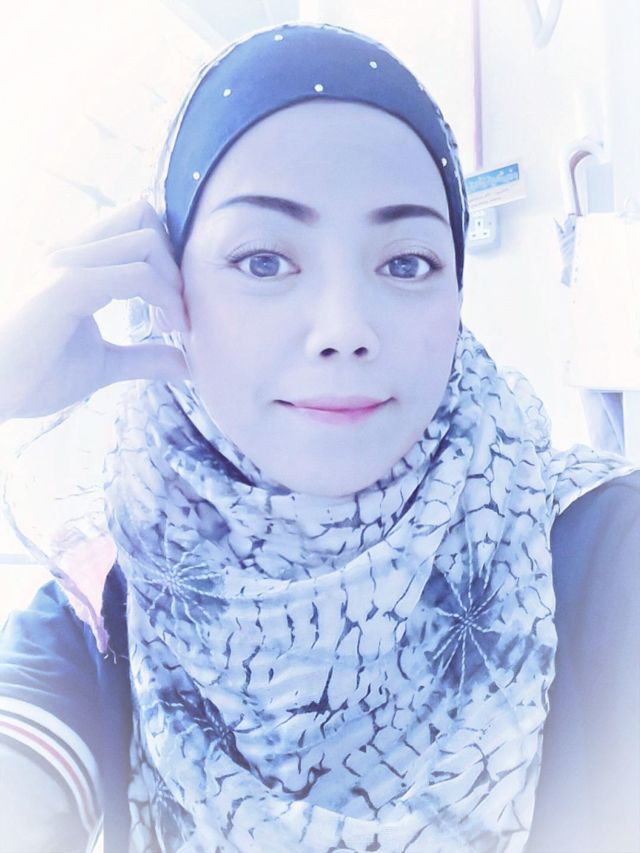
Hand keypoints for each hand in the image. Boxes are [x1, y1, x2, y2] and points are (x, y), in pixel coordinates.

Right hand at [0, 199, 189, 419]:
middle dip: (176, 261)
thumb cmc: (35, 377)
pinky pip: (136, 274)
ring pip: (146, 237)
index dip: (168, 258)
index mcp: (77, 261)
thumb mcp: (103, 363)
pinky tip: (166, 327)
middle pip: (145, 214)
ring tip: (175, 323)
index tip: (176, 309)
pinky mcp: (66, 286)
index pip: (136, 222)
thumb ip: (143, 357)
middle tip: (179, 311)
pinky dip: (163, 297)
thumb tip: (185, 364)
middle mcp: (70, 252)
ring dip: (174, 281)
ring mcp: (67, 264)